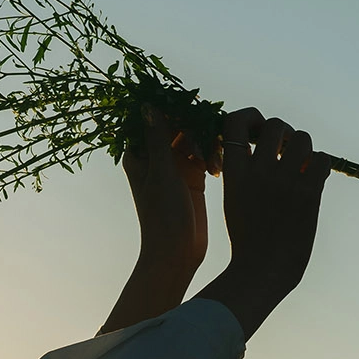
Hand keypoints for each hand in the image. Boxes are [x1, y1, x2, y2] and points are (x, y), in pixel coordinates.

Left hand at [121, 107, 210, 277]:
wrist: (176, 253)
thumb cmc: (163, 216)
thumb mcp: (162, 174)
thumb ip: (158, 139)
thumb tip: (148, 104)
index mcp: (139, 153)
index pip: (157, 118)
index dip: (177, 112)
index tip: (197, 116)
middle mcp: (155, 155)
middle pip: (178, 125)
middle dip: (197, 128)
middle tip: (213, 140)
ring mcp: (174, 165)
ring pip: (194, 137)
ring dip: (207, 142)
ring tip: (215, 162)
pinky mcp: (192, 175)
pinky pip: (205, 153)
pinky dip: (214, 155)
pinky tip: (219, 168)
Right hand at [199, 107, 328, 337]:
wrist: (261, 271)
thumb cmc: (247, 241)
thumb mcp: (234, 201)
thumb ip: (245, 174)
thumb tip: (261, 150)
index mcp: (234, 173)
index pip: (235, 121)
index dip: (250, 118)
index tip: (256, 133)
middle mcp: (259, 172)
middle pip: (275, 124)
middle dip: (283, 132)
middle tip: (284, 151)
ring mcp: (285, 182)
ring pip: (303, 138)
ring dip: (304, 148)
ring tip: (301, 166)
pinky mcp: (308, 194)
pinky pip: (323, 159)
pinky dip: (321, 164)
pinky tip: (314, 179)